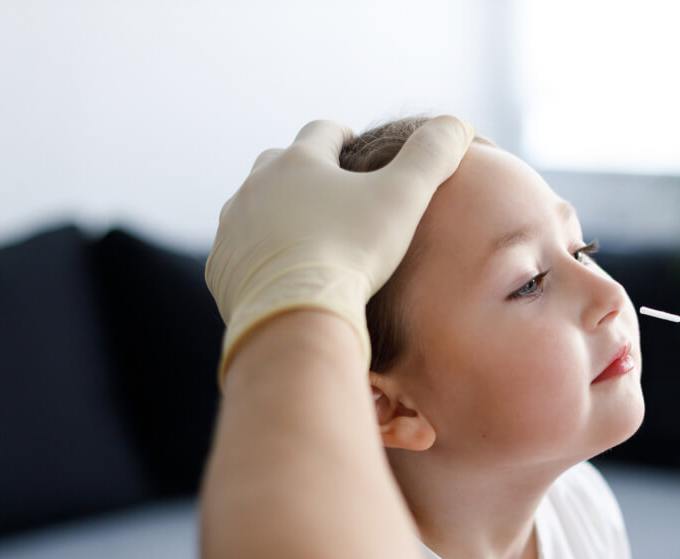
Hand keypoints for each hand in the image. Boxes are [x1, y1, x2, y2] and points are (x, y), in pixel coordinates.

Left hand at [205, 116, 474, 382]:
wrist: (296, 313)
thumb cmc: (353, 251)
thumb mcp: (405, 197)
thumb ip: (433, 154)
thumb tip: (458, 123)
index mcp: (299, 161)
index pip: (323, 132)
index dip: (343, 137)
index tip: (356, 148)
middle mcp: (256, 186)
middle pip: (278, 163)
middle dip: (303, 172)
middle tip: (329, 192)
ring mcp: (233, 228)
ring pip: (253, 208)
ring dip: (275, 214)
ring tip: (304, 236)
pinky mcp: (221, 270)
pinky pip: (238, 254)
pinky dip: (258, 257)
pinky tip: (281, 275)